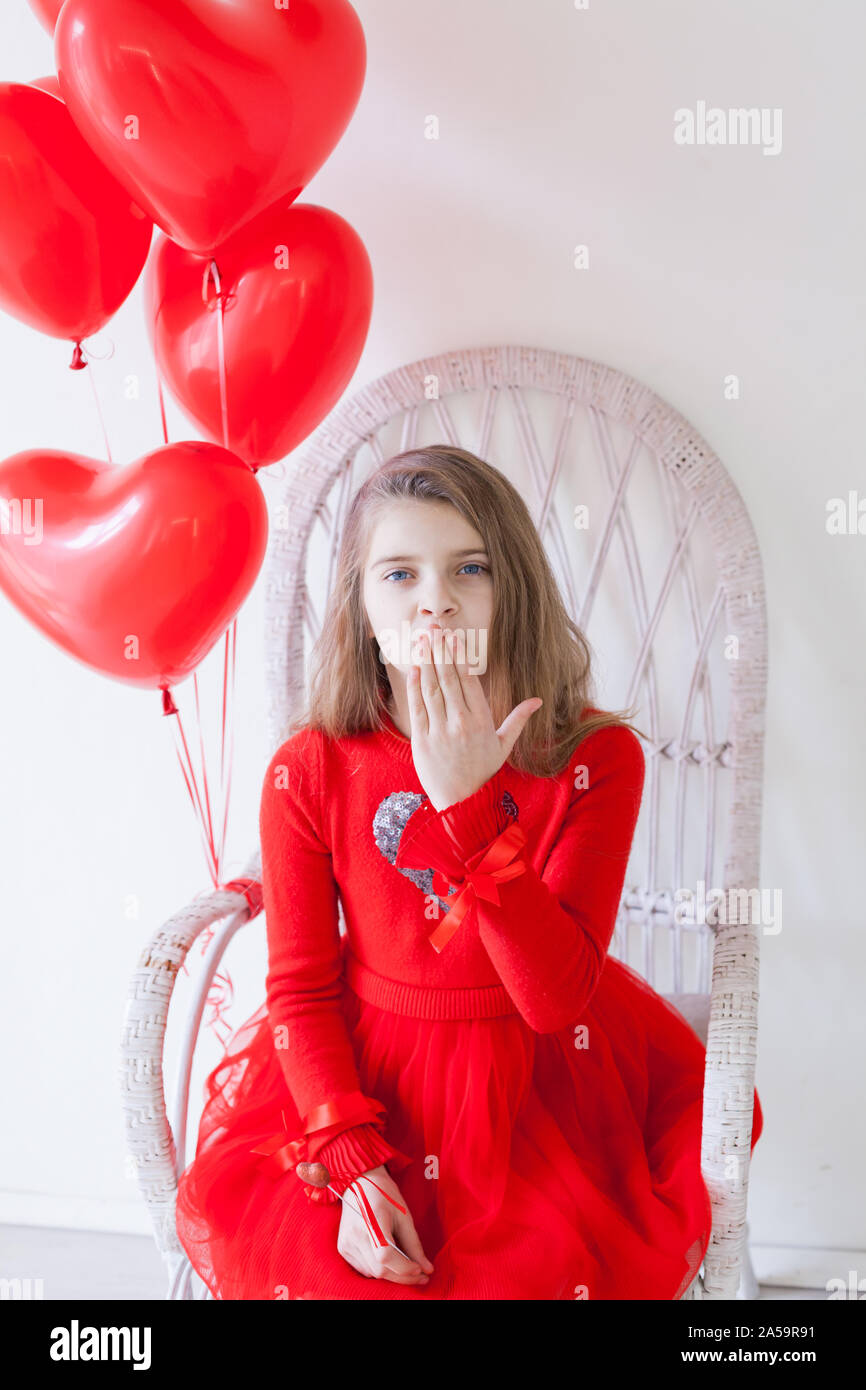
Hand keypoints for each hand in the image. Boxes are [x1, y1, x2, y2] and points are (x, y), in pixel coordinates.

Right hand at [336, 1165, 433, 1285]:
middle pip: (380, 1270)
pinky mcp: (343, 1248)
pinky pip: (364, 1269)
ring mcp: (346, 1243)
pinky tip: (389, 1261)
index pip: (386, 1256)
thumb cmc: (385, 1195)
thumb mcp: (404, 1215)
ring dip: (392, 1275)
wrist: (359, 1182)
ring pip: (373, 1273)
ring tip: (406, 1266)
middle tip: (420, 1274)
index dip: (404, 1268)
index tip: (420, 1270)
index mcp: (372, 1221)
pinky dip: (379, 1270)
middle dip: (403, 1276)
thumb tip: (427, 1269)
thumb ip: (414, 1244)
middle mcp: (355, 1234)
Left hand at [408, 623, 541, 810]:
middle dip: (440, 651)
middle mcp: (461, 723)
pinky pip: (417, 707)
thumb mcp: (503, 745)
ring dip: (427, 662)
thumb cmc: (483, 772)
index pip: (468, 681)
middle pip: (448, 679)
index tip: (454, 637)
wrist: (461, 802)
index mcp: (482, 721)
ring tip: (423, 641)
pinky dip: (415, 686)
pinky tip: (415, 668)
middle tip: (434, 629)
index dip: (459, 656)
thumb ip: (517, 719)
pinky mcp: (422, 739)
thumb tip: (537, 701)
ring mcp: (439, 731)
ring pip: (431, 689)